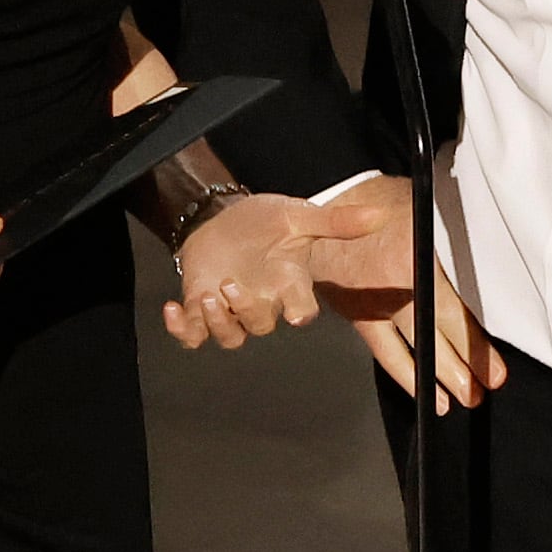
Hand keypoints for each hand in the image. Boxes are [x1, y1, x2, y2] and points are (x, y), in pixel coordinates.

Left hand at [161, 193, 386, 349]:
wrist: (222, 216)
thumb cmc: (263, 221)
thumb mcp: (296, 216)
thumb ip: (334, 222)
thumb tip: (378, 215)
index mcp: (289, 283)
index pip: (302, 311)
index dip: (300, 315)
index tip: (296, 314)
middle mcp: (263, 302)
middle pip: (261, 326)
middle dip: (245, 310)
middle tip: (228, 286)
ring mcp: (230, 309)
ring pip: (230, 337)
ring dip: (217, 324)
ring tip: (206, 298)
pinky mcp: (200, 307)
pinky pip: (193, 336)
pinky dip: (181, 329)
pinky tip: (172, 309)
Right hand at [309, 176, 506, 412]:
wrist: (327, 199)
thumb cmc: (377, 198)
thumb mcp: (422, 206)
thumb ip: (450, 235)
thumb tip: (490, 257)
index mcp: (413, 259)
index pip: (451, 316)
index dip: (475, 347)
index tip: (495, 370)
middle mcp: (393, 288)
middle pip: (436, 338)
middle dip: (464, 369)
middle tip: (485, 389)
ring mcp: (372, 304)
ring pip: (411, 351)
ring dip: (437, 377)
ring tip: (459, 398)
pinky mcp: (356, 313)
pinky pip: (384, 351)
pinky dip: (404, 373)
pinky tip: (422, 391)